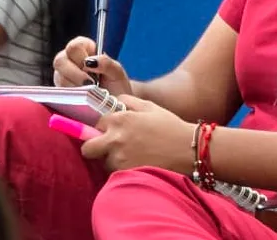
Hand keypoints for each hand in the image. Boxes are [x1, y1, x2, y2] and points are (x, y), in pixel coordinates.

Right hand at [52, 36, 132, 95]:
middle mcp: (69, 60)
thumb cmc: (116, 85)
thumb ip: (107, 63)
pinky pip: (59, 93)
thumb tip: (92, 61)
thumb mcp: (117, 72)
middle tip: (90, 83)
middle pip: (60, 60)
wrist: (115, 105)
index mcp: (83, 49)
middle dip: (75, 74)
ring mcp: (62, 77)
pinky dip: (71, 97)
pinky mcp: (60, 92)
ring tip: (89, 92)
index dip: (80, 57)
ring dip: (75, 86)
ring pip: (59, 78)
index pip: (74, 46)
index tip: (91, 68)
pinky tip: (82, 99)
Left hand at [81, 95, 195, 171]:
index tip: (112, 130)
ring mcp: (119, 159)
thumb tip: (114, 102)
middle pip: (88, 148)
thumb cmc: (170, 127)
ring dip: (111, 160)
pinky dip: (121, 171)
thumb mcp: (150, 107)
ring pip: (102, 162)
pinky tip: (136, 165)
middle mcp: (115, 139)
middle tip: (109, 147)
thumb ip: (128, 101)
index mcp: (120, 119)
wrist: (188, 150)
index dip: (103, 127)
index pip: (96, 123)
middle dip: (94, 147)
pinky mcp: (125, 175)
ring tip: (131, 156)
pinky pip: (114, 174)